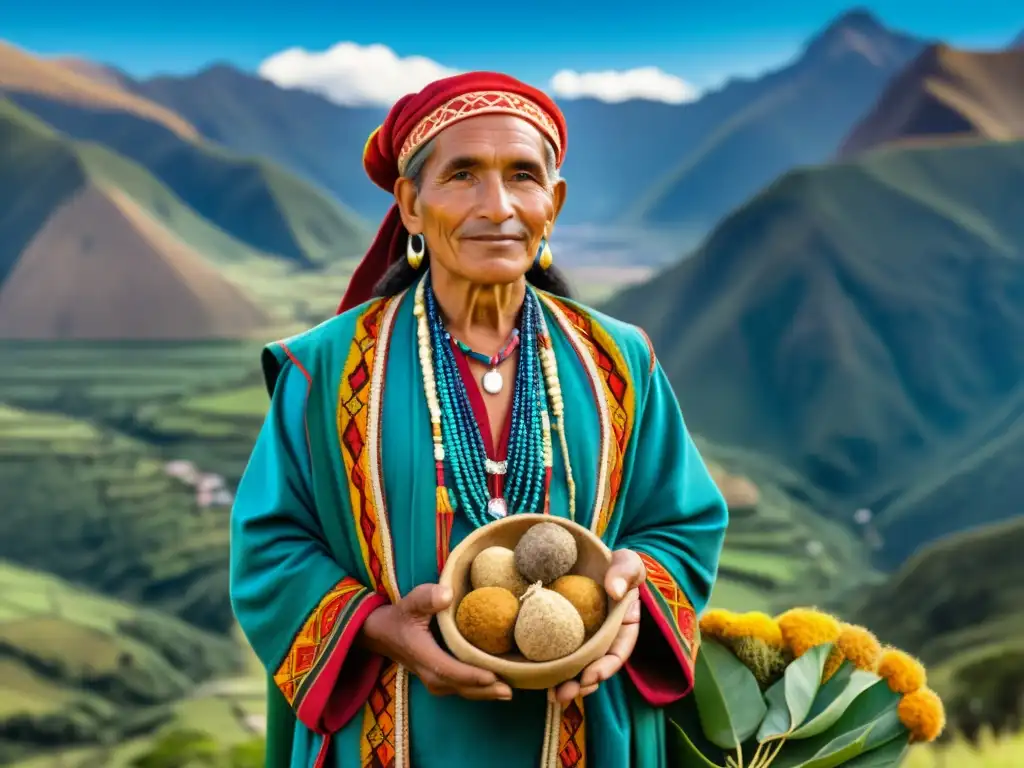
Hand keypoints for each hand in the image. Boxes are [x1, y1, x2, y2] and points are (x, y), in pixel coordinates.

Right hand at [359, 583, 512, 700]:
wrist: (382, 633)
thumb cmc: (401, 616)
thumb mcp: (410, 602)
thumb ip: (426, 597)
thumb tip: (447, 595)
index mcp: (424, 656)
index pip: (450, 670)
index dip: (472, 675)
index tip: (494, 676)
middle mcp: (430, 674)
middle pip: (461, 687)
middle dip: (485, 691)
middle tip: (509, 691)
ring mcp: (434, 680)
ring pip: (462, 691)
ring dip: (484, 693)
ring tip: (507, 690)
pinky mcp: (439, 679)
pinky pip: (461, 688)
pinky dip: (478, 689)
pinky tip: (495, 685)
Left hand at [553, 549, 645, 705]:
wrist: (585, 558)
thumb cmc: (612, 562)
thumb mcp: (627, 562)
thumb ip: (626, 571)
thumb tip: (616, 591)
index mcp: (621, 628)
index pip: (617, 653)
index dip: (605, 668)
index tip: (591, 675)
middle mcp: (602, 639)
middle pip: (593, 668)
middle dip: (580, 685)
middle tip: (563, 694)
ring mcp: (579, 639)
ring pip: (574, 667)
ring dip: (564, 684)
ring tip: (552, 696)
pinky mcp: (558, 635)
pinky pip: (554, 654)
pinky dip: (547, 668)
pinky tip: (534, 678)